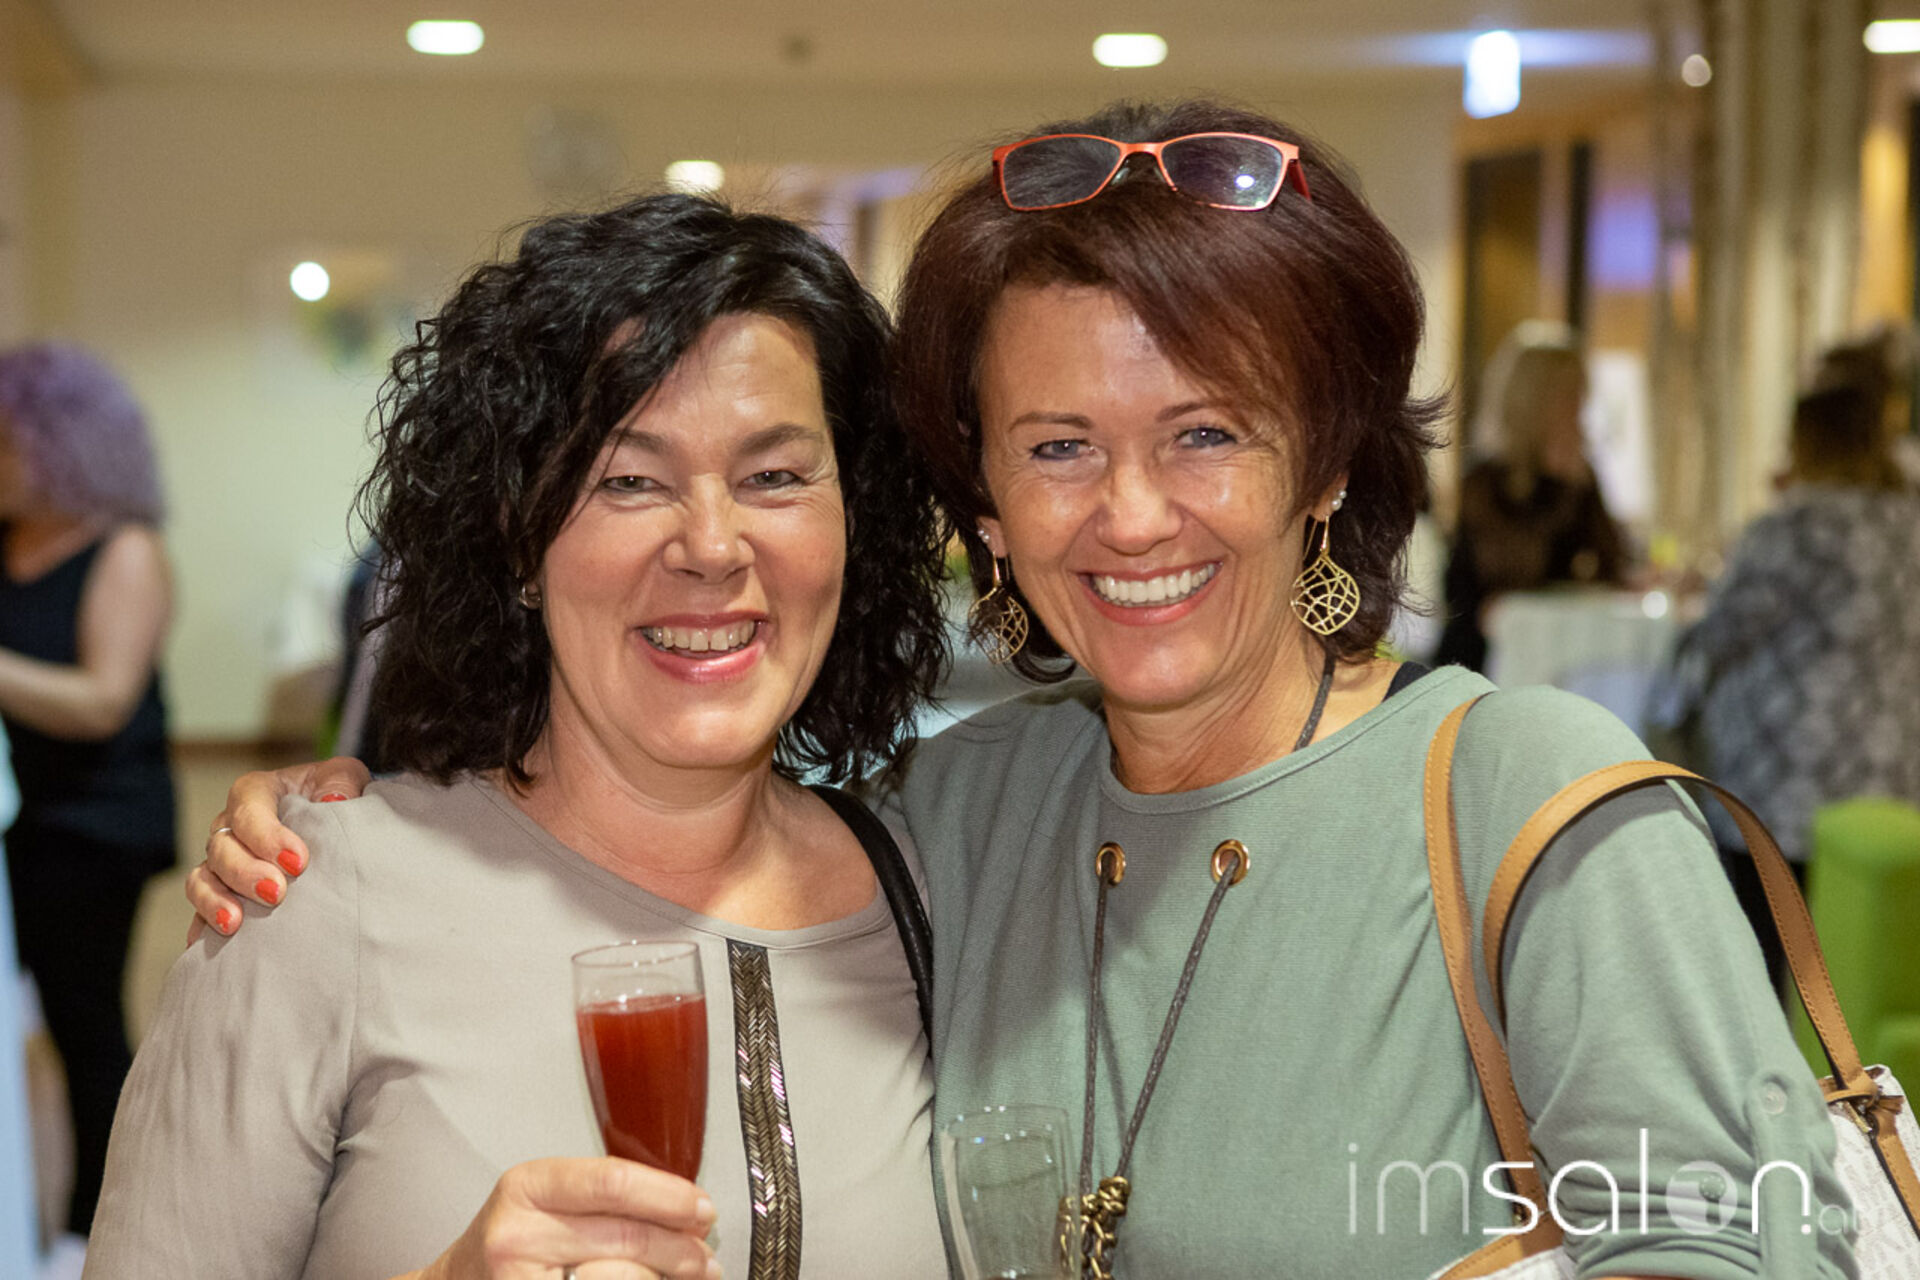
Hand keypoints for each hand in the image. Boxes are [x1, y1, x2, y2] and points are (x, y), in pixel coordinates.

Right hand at [184, 756, 370, 942]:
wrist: (335, 824)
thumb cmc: (336, 795)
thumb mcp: (345, 777)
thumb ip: (341, 782)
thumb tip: (334, 800)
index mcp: (258, 792)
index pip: (249, 808)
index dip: (267, 835)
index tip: (299, 862)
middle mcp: (232, 826)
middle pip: (222, 847)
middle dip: (246, 872)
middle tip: (276, 894)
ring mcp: (223, 861)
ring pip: (202, 879)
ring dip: (215, 902)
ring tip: (234, 925)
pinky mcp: (223, 891)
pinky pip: (201, 909)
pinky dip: (202, 926)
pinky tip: (208, 945)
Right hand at [409, 1158, 719, 1279]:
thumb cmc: (514, 1244)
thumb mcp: (546, 1200)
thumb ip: (603, 1196)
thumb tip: (687, 1211)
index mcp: (528, 1186)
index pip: (612, 1183)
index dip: (668, 1197)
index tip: (702, 1208)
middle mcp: (518, 1233)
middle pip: (625, 1236)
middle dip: (680, 1248)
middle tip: (705, 1255)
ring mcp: (520, 1279)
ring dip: (666, 1279)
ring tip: (688, 1276)